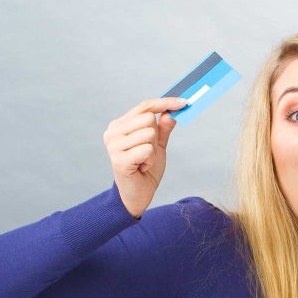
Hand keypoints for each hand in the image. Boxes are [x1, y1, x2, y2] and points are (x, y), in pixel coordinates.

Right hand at [103, 97, 187, 218]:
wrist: (137, 195)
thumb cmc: (145, 170)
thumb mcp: (158, 146)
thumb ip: (163, 129)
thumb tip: (172, 112)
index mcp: (120, 125)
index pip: (144, 106)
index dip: (165, 103)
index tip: (184, 102)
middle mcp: (113, 132)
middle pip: (148, 119)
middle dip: (156, 137)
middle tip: (148, 153)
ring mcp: (113, 145)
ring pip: (149, 134)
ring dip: (153, 151)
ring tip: (144, 162)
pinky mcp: (119, 159)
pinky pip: (147, 149)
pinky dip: (150, 161)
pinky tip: (142, 168)